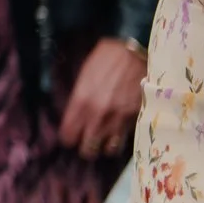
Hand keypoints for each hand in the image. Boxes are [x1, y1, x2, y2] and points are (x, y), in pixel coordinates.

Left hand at [59, 38, 146, 159]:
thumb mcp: (85, 72)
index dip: (68, 137)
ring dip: (103, 147)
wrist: (135, 53)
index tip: (69, 137)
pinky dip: (120, 142)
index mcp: (81, 101)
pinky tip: (117, 138)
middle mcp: (97, 114)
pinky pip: (125, 140)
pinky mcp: (135, 118)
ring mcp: (117, 119)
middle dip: (85, 148)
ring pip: (107, 149)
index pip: (69, 133)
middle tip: (85, 144)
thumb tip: (75, 106)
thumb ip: (79, 93)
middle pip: (87, 147)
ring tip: (102, 144)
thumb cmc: (107, 57)